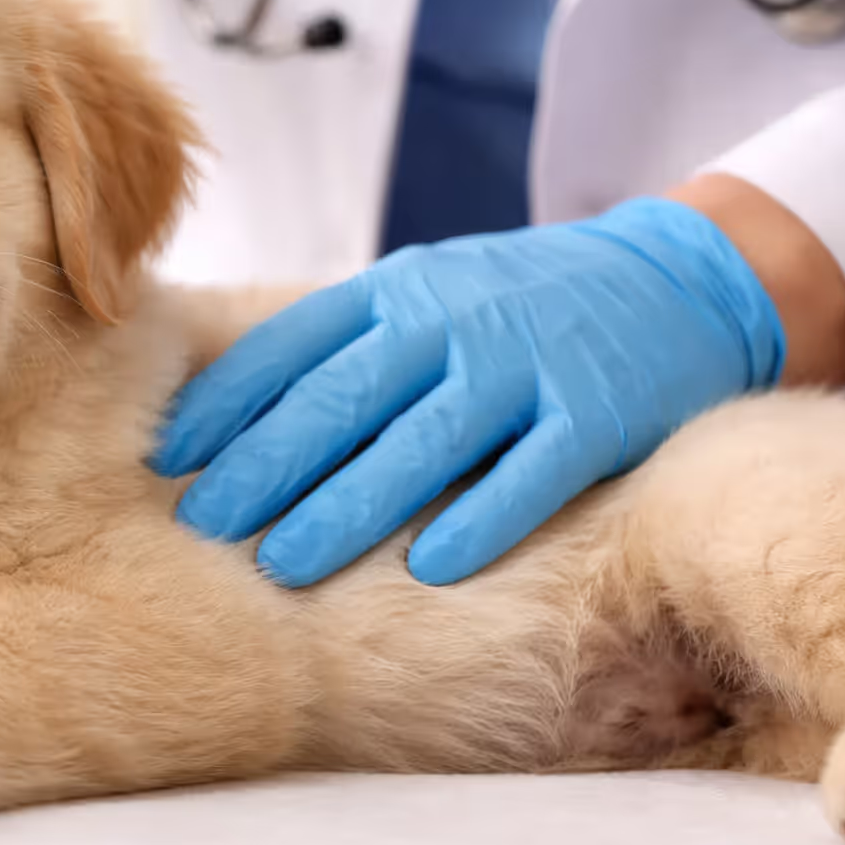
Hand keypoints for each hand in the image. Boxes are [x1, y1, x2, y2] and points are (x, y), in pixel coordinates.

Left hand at [149, 198, 785, 586]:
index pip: (293, 346)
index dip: (226, 404)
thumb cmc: (516, 304)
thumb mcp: (425, 295)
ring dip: (348, 506)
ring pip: (423, 440)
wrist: (676, 274)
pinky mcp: (600, 410)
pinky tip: (430, 570)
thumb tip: (227, 413)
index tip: (168, 461)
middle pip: (342, 397)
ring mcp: (528, 363)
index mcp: (398, 291)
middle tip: (203, 527)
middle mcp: (453, 320)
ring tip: (283, 564)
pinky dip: (482, 519)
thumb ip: (345, 343)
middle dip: (265, 465)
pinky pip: (533, 471)